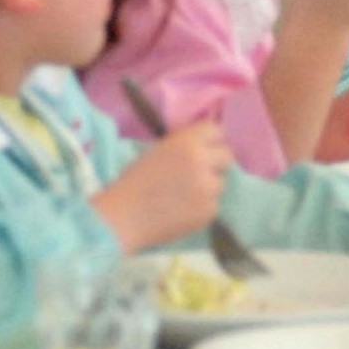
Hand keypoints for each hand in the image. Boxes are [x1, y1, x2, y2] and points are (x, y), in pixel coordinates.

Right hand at [92, 121, 230, 252]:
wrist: (121, 218)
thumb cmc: (134, 182)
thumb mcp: (159, 151)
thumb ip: (184, 145)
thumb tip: (206, 144)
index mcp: (187, 142)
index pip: (217, 130)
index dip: (211, 140)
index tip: (206, 149)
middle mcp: (202, 161)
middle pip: (227, 156)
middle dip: (216, 163)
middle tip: (201, 173)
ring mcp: (208, 187)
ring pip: (221, 183)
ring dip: (209, 188)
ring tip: (185, 196)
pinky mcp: (209, 211)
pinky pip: (214, 205)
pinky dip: (202, 208)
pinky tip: (183, 212)